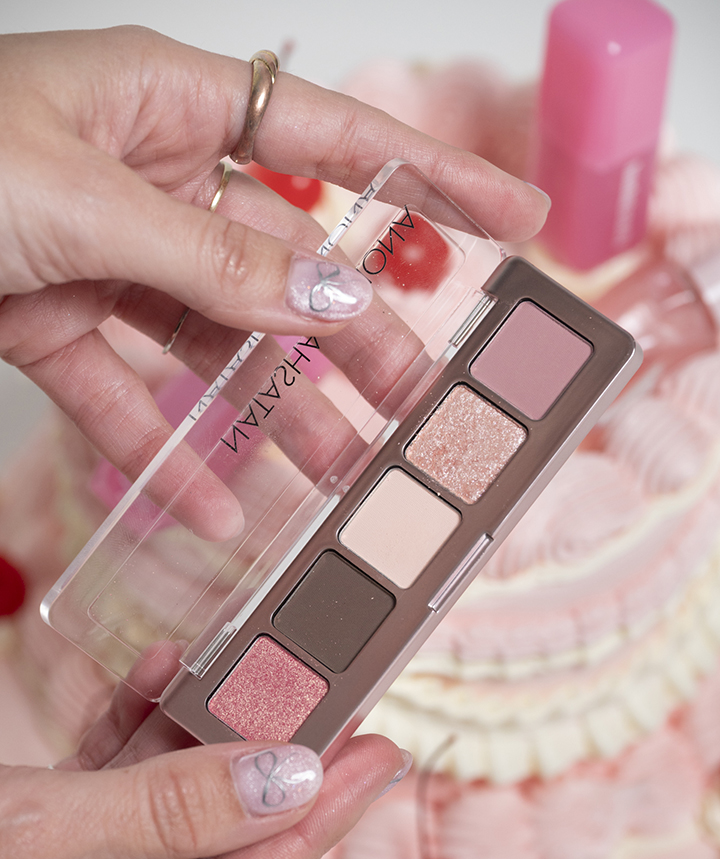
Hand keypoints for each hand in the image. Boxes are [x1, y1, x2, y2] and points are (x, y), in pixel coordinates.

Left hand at [0, 26, 548, 509]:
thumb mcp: (86, 198)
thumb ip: (218, 255)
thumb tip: (337, 287)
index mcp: (167, 107)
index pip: (334, 142)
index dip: (434, 180)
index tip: (514, 220)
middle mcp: (149, 179)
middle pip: (285, 266)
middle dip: (357, 339)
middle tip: (420, 405)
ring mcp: (103, 256)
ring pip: (216, 344)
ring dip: (274, 415)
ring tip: (336, 477)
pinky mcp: (53, 324)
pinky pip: (130, 395)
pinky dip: (171, 453)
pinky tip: (215, 508)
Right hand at [0, 674, 408, 858]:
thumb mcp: (34, 841)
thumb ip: (163, 812)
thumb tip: (287, 781)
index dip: (314, 820)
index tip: (379, 757)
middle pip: (207, 844)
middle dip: (269, 761)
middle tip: (339, 702)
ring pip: (160, 799)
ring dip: (200, 726)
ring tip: (261, 670)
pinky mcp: (35, 833)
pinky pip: (106, 776)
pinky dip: (134, 722)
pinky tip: (167, 672)